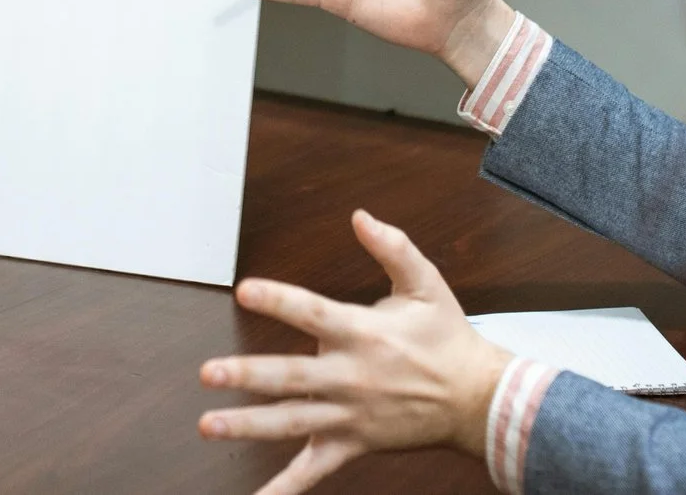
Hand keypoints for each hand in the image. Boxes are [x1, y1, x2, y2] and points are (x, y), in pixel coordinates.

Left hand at [198, 211, 510, 494]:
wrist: (477, 401)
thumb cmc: (448, 338)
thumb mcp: (426, 284)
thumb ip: (393, 247)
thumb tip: (360, 217)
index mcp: (364, 333)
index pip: (313, 313)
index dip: (279, 300)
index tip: (244, 290)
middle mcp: (351, 377)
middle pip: (293, 377)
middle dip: (248, 376)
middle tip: (208, 373)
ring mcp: (350, 415)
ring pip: (293, 423)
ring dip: (249, 425)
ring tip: (209, 425)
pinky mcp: (352, 444)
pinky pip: (314, 470)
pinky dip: (285, 488)